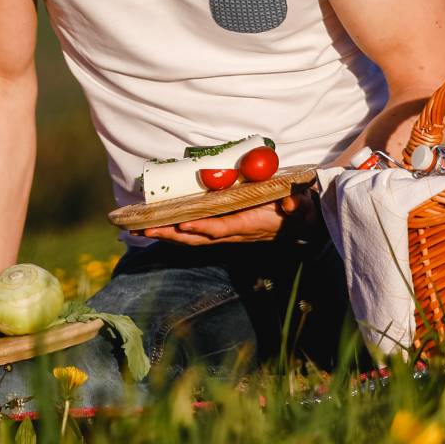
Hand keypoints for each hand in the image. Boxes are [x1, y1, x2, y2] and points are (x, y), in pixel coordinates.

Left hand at [141, 187, 315, 245]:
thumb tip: (291, 204)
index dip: (203, 228)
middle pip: (199, 238)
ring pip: (194, 239)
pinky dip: (177, 233)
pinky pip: (197, 235)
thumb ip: (297, 204)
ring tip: (142, 232)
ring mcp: (228, 234)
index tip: (183, 224)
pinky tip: (159, 230)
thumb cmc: (299, 211)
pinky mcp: (224, 232)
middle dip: (172, 235)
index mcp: (250, 225)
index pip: (223, 228)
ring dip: (168, 236)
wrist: (302, 226)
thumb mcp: (301, 206)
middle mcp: (236, 233)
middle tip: (145, 231)